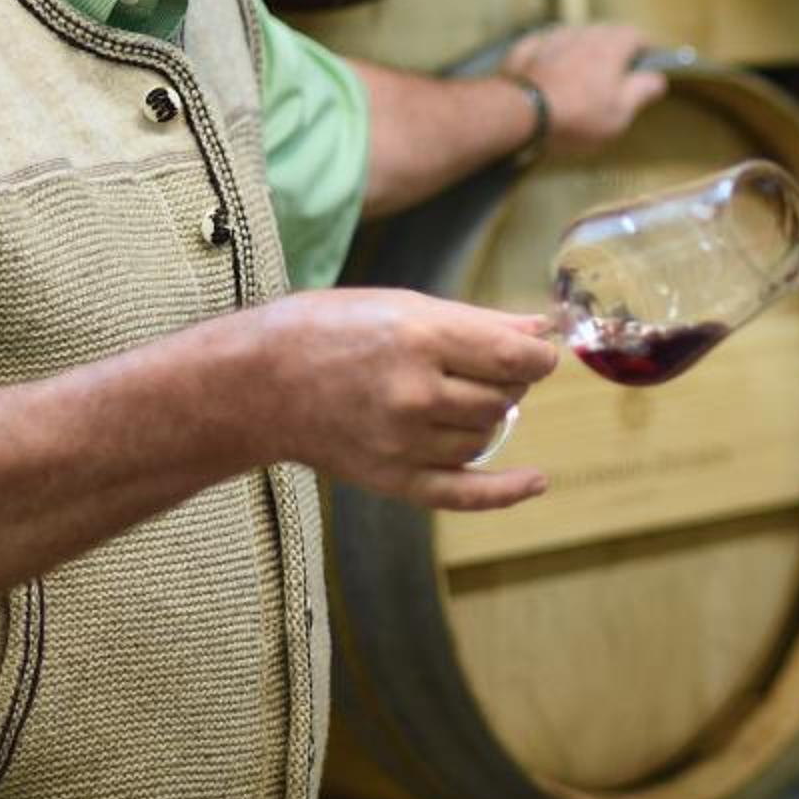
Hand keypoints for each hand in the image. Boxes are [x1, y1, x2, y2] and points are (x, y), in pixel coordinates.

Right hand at [258, 288, 558, 508]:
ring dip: (484, 418)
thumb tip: (540, 328)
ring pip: (484, 437)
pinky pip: (463, 493)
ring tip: (455, 397)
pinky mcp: (392, 478)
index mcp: (419, 339)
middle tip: (478, 368)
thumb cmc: (328, 330)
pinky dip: (505, 492)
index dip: (539, 357)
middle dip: (506, 383)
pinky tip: (535, 481)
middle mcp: (414, 394)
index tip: (538, 353)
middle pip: (503, 399)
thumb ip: (477, 321)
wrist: (258, 383)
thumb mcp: (403, 305)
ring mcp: (403, 442)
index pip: (514, 358)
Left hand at [506, 23, 668, 155]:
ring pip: (575, 35)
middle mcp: (583, 33)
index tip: (648, 61)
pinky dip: (554, 53)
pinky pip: (547, 44)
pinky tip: (551, 69)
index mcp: (611, 46)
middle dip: (614, 47)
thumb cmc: (577, 116)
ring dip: (583, 48)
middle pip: (606, 32)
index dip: (645, 48)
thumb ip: (642, 91)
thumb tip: (658, 79)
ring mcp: (551, 37)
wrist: (520, 114)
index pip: (636, 35)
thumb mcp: (621, 113)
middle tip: (616, 71)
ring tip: (582, 72)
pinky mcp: (525, 47)